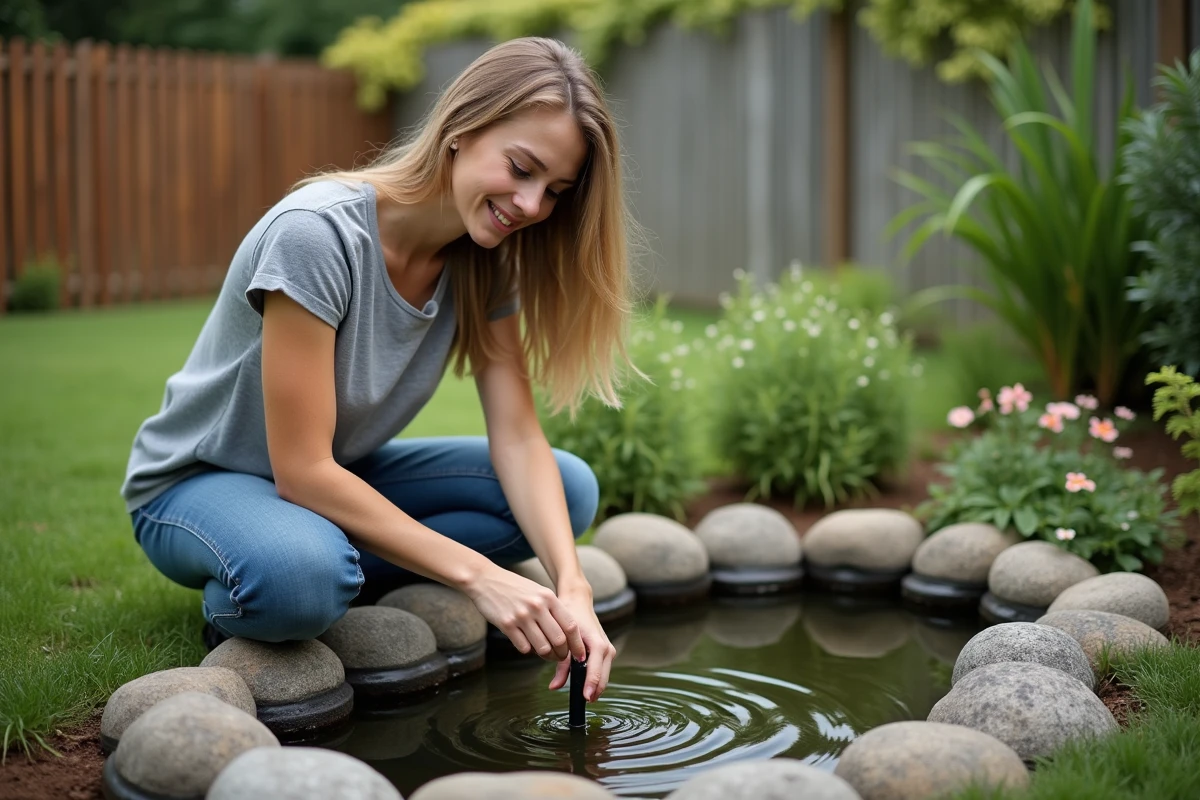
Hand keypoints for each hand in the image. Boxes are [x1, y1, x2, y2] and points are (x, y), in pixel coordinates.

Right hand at [463, 564, 585, 662]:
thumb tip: (566, 634)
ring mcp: (521, 616)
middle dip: (562, 653)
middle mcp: (537, 606)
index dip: (577, 643)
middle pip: (559, 640)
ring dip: (546, 656)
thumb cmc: (514, 587)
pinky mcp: (507, 624)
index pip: (570, 625)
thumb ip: (552, 609)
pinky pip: (524, 647)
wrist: (486, 580)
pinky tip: (527, 645)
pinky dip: (528, 650)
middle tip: (561, 657)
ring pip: (542, 647)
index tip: (578, 654)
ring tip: (546, 655)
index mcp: (548, 597)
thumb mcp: (538, 592)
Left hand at [548, 587, 615, 701]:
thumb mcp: (563, 640)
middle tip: (584, 703)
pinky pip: (602, 670)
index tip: (585, 699)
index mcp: (597, 644)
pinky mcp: (606, 652)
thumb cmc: (569, 618)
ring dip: (596, 686)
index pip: (595, 671)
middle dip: (595, 690)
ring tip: (584, 698)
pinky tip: (585, 687)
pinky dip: (595, 679)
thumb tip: (554, 687)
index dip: (590, 686)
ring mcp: (608, 650)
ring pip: (605, 676)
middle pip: (604, 677)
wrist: (578, 602)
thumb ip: (561, 665)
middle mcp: (606, 648)